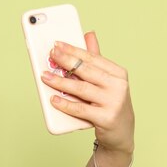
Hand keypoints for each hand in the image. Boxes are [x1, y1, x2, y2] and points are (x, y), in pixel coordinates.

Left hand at [41, 32, 134, 154]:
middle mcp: (118, 86)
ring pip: (81, 89)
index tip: (57, 44)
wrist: (121, 133)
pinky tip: (53, 99)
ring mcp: (113, 102)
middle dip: (66, 61)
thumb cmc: (109, 103)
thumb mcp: (106, 80)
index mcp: (118, 73)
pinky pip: (81, 109)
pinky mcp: (106, 118)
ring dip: (61, 82)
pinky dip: (65, 104)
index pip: (92, 58)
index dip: (73, 50)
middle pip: (86, 70)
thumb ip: (96, 59)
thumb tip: (88, 34)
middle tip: (50, 55)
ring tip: (45, 76)